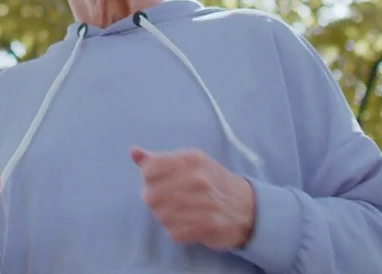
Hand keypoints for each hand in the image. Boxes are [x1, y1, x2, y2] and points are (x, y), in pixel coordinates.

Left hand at [131, 147, 255, 249]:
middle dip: (155, 198)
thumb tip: (133, 152)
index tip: (157, 180)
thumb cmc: (214, 182)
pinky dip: (176, 229)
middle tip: (168, 198)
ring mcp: (201, 204)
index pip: (150, 169)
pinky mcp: (203, 227)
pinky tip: (187, 221)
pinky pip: (172, 231)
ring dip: (165, 215)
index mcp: (191, 160)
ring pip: (159, 214)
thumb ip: (160, 158)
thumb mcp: (191, 161)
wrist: (247, 208)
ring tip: (179, 210)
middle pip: (150, 194)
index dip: (149, 177)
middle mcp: (196, 180)